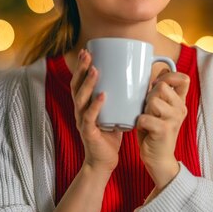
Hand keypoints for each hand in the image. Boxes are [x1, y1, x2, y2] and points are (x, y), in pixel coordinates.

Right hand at [70, 49, 122, 174]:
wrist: (104, 161)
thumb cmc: (110, 135)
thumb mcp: (113, 112)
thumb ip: (118, 98)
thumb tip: (136, 80)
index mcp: (84, 105)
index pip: (78, 81)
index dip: (80, 66)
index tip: (86, 50)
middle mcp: (79, 111)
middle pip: (76, 86)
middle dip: (81, 69)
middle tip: (87, 54)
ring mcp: (82, 121)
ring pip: (81, 99)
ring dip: (88, 83)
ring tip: (95, 70)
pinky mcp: (88, 132)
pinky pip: (90, 117)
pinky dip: (96, 105)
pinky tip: (102, 96)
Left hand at [136, 69, 189, 189]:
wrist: (159, 159)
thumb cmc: (155, 132)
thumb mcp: (160, 109)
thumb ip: (162, 91)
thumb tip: (162, 67)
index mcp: (180, 102)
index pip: (183, 79)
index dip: (168, 77)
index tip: (158, 86)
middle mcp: (180, 109)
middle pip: (161, 87)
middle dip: (150, 97)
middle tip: (150, 112)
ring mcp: (174, 119)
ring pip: (153, 101)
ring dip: (144, 111)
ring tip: (148, 121)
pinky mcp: (164, 130)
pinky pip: (144, 117)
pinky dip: (139, 123)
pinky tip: (145, 130)